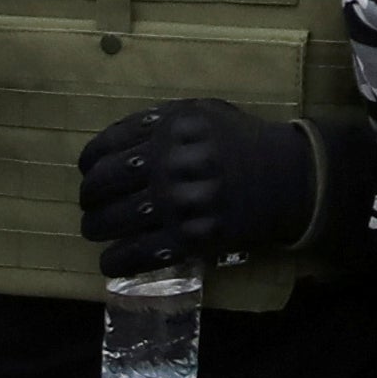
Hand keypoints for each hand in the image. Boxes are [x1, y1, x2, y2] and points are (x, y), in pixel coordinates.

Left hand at [78, 98, 327, 271]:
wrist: (288, 178)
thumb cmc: (240, 142)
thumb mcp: (202, 114)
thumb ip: (158, 122)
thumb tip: (112, 144)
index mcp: (169, 128)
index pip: (107, 147)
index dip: (89, 163)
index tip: (88, 171)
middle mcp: (170, 164)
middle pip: (103, 185)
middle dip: (89, 198)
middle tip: (90, 205)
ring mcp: (180, 203)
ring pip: (114, 221)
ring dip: (96, 229)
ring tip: (95, 232)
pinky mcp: (192, 238)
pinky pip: (140, 254)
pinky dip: (117, 262)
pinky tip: (110, 264)